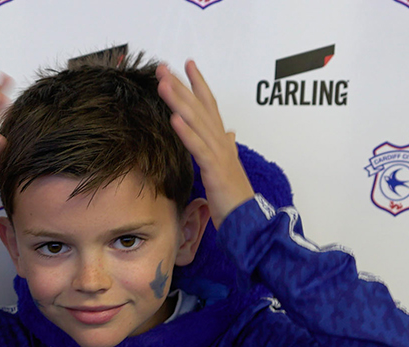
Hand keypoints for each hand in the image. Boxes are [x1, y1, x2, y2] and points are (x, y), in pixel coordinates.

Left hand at [157, 60, 253, 226]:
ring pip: (197, 121)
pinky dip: (186, 132)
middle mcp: (221, 141)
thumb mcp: (226, 167)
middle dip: (181, 85)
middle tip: (163, 68)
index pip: (209, 105)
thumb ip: (225, 147)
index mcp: (221, 140)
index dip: (197, 84)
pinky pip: (198, 147)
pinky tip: (174, 119)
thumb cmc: (233, 196)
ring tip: (164, 84)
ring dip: (179, 101)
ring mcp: (219, 153)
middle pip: (199, 107)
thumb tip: (229, 133)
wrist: (246, 219)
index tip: (185, 64)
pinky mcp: (214, 168)